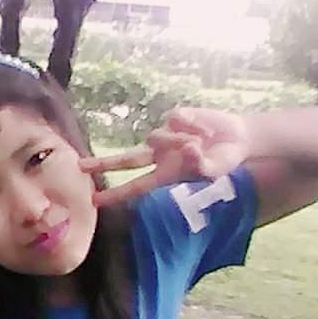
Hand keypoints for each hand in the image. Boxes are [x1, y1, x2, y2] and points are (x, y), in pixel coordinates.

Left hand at [81, 108, 248, 207]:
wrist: (237, 137)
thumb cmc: (223, 160)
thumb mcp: (216, 169)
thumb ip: (202, 165)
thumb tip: (188, 150)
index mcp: (165, 174)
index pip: (136, 186)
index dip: (117, 194)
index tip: (95, 201)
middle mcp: (159, 156)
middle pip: (126, 159)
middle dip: (104, 164)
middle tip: (80, 166)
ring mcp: (164, 136)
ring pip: (159, 137)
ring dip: (180, 140)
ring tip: (203, 142)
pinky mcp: (173, 117)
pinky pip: (176, 119)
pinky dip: (192, 124)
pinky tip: (204, 128)